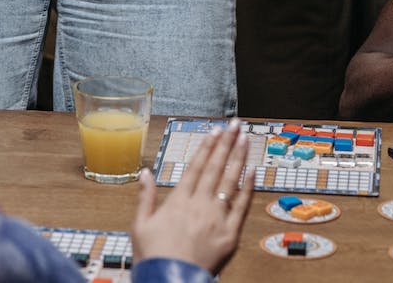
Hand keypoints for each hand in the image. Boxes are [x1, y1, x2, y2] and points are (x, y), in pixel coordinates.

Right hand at [132, 121, 254, 273]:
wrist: (170, 282)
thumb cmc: (153, 258)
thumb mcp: (139, 225)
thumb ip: (145, 197)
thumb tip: (145, 172)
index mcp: (178, 201)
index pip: (195, 167)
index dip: (206, 147)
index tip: (215, 132)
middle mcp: (199, 205)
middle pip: (215, 168)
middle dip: (226, 144)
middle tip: (235, 126)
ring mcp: (216, 219)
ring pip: (230, 182)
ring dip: (239, 159)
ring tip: (245, 140)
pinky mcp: (229, 235)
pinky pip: (241, 207)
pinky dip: (248, 189)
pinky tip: (253, 173)